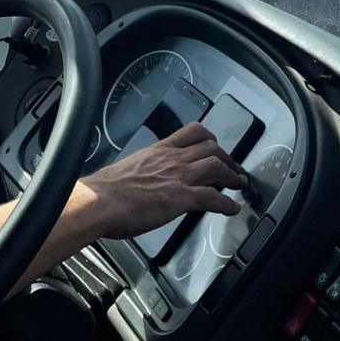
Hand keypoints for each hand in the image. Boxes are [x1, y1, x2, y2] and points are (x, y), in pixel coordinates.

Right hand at [75, 123, 245, 239]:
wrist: (100, 201)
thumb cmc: (106, 189)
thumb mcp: (129, 167)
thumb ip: (144, 168)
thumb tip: (146, 177)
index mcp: (159, 150)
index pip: (191, 132)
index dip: (209, 137)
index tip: (215, 144)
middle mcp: (173, 158)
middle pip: (210, 147)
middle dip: (226, 156)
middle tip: (233, 167)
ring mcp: (179, 176)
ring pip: (215, 165)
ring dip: (232, 175)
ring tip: (239, 183)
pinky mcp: (181, 197)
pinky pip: (212, 197)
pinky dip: (226, 203)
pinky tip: (233, 208)